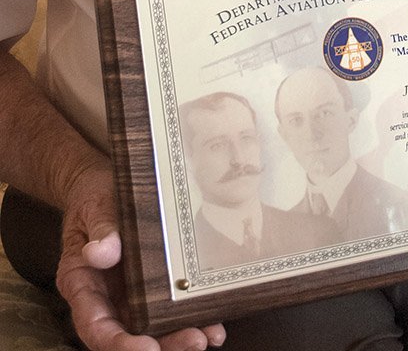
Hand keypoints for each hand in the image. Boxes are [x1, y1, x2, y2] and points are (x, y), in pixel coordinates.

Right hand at [56, 164, 225, 350]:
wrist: (103, 186)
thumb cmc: (95, 197)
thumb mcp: (94, 207)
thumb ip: (99, 229)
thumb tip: (99, 253)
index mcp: (81, 283)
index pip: (95, 325)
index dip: (119, 343)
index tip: (146, 349)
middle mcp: (105, 297)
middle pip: (129, 334)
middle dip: (162, 344)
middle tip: (193, 341)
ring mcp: (130, 295)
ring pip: (152, 328)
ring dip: (179, 337)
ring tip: (209, 335)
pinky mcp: (151, 287)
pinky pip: (168, 309)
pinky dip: (189, 318)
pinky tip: (213, 322)